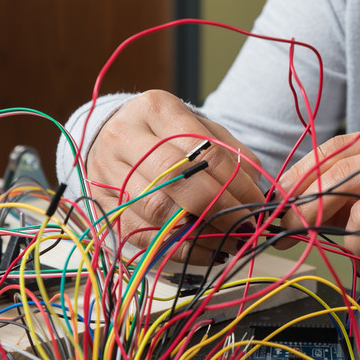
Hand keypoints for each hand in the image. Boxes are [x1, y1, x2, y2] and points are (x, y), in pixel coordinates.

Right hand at [85, 90, 266, 260]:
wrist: (111, 137)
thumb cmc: (167, 134)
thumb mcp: (200, 127)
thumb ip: (230, 152)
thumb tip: (258, 191)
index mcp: (155, 108)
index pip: (202, 149)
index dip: (234, 182)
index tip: (258, 204)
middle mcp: (124, 136)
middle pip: (175, 177)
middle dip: (218, 207)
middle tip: (245, 226)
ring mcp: (106, 171)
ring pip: (156, 209)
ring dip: (199, 233)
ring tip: (228, 241)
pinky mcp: (101, 204)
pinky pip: (141, 234)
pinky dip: (177, 248)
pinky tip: (205, 251)